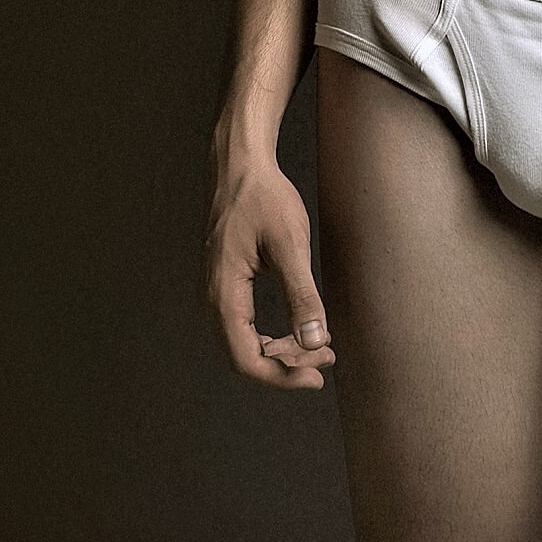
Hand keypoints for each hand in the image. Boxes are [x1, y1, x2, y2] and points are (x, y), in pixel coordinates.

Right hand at [201, 152, 334, 389]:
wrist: (242, 165)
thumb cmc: (264, 198)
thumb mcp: (290, 245)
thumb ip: (302, 295)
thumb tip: (315, 342)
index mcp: (224, 295)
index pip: (247, 359)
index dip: (283, 376)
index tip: (318, 376)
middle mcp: (214, 299)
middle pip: (245, 356)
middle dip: (287, 365)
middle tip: (327, 359)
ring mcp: (218, 291)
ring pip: (245, 342)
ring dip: (281, 351)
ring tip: (319, 346)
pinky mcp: (228, 283)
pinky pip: (245, 324)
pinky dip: (272, 334)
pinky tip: (298, 327)